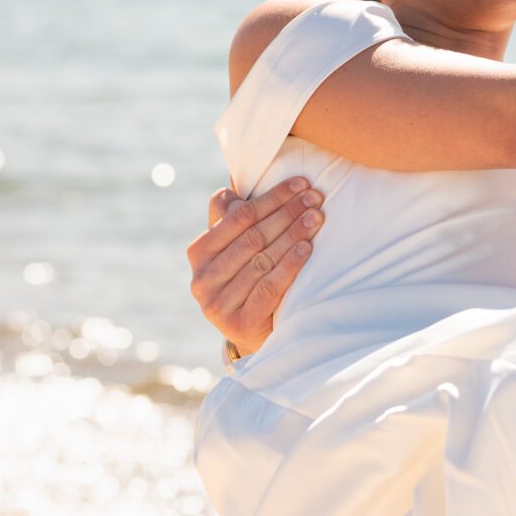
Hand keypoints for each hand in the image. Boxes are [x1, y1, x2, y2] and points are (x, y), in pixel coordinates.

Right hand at [186, 179, 323, 359]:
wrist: (250, 332)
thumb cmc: (246, 277)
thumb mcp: (234, 247)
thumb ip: (230, 218)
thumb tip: (231, 189)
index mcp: (199, 253)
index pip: (238, 217)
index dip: (271, 198)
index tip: (300, 183)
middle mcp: (203, 279)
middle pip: (252, 237)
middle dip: (287, 213)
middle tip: (315, 198)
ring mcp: (218, 304)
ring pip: (262, 260)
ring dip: (293, 235)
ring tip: (316, 218)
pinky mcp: (239, 323)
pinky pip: (269, 287)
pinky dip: (290, 265)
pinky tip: (306, 248)